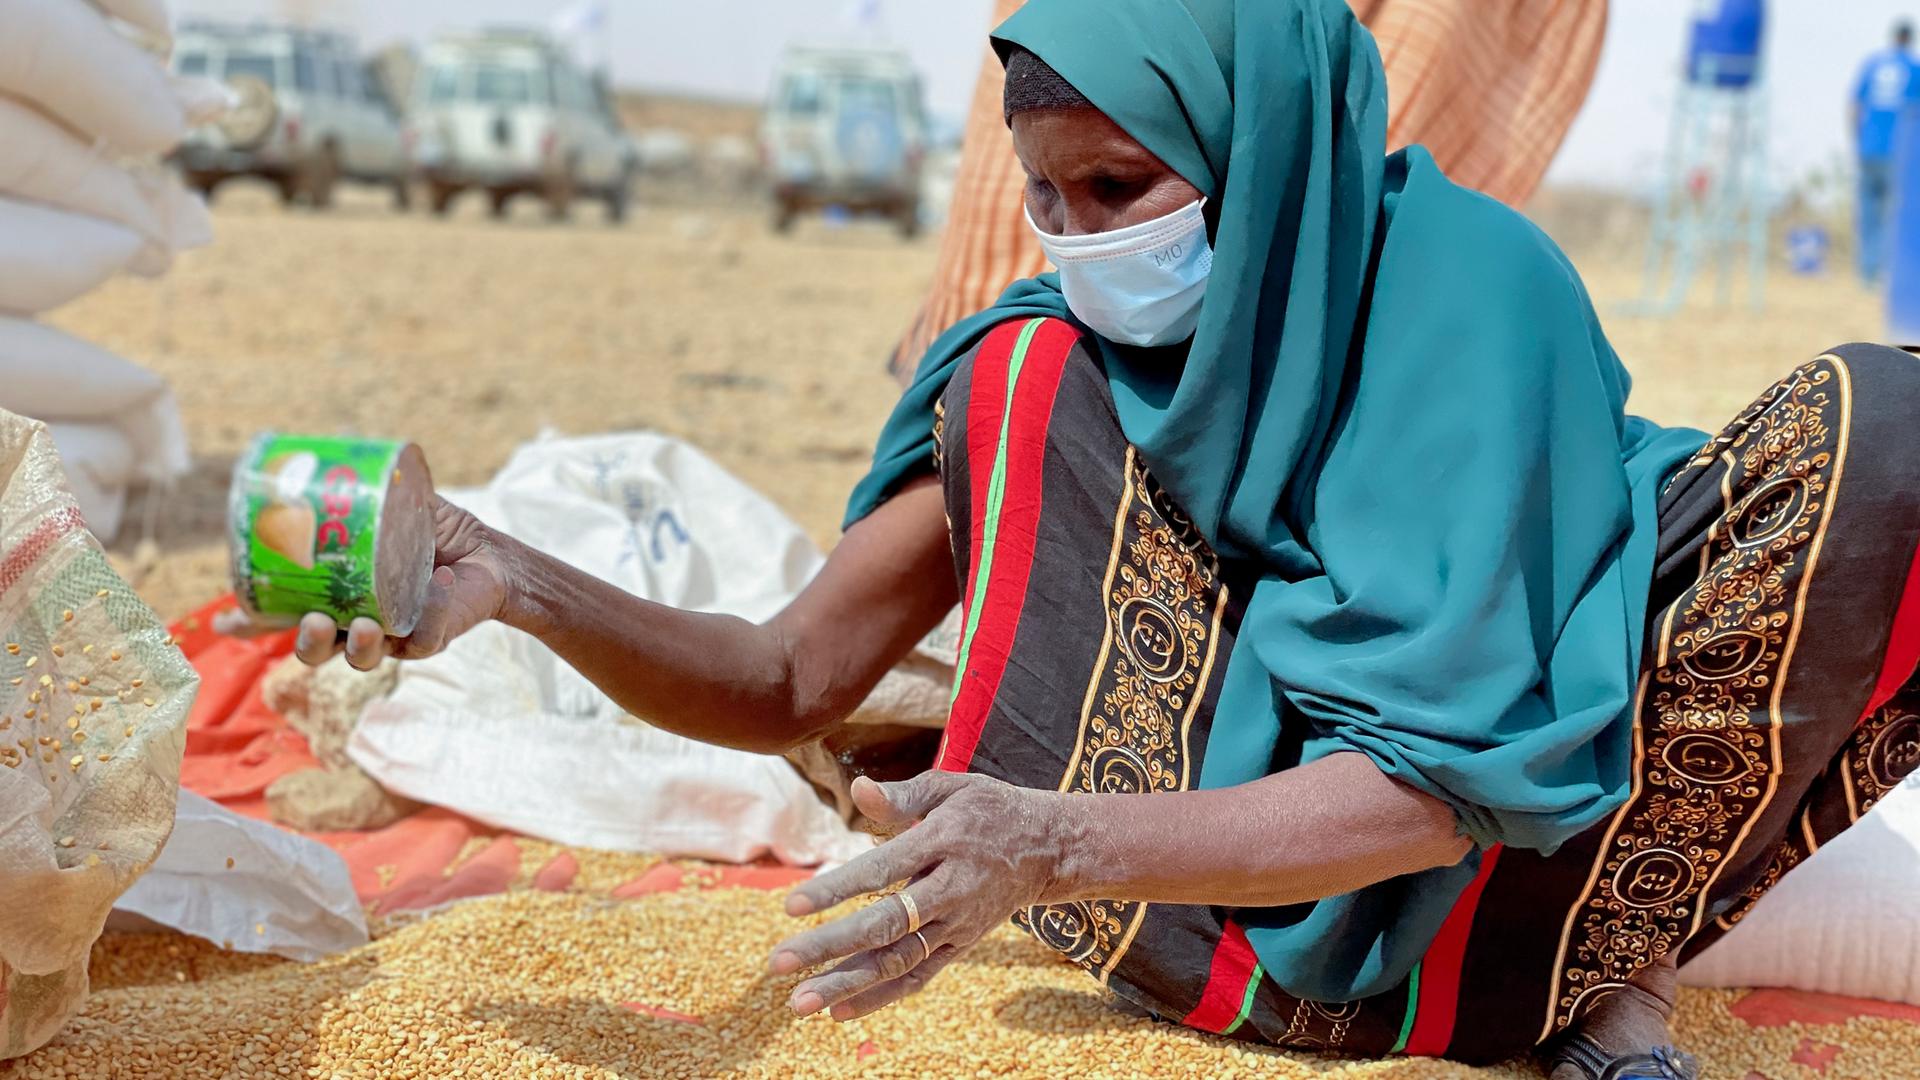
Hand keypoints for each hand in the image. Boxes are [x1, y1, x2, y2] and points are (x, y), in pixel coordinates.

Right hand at [215, 496, 510, 670]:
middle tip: (315, 620)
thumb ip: (365, 492)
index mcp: (337, 595)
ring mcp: (390, 636)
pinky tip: (437, 585)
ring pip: (359, 656)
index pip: (285, 613)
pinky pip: (419, 639)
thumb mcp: (398, 509)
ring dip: (355, 645)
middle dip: (307, 640)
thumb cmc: (439, 533)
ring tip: (365, 625)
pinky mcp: (427, 639)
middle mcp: (356, 621)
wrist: (492, 555)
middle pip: (316, 646)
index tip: (227, 620)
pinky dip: (425, 614)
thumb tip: (329, 459)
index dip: (253, 621)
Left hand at [769, 772, 1079, 1021]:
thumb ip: (904, 795)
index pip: (883, 870)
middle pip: (886, 924)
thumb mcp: (953, 787)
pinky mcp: (961, 944)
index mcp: (944, 841)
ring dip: (848, 983)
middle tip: (779, 962)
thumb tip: (857, 788)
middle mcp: (951, 889)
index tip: (791, 906)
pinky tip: (837, 1011)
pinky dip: (880, 996)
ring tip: (799, 1002)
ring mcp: (958, 923)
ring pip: (899, 960)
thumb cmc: (989, 809)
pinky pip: (919, 976)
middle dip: (830, 945)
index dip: (837, 888)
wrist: (1050, 848)